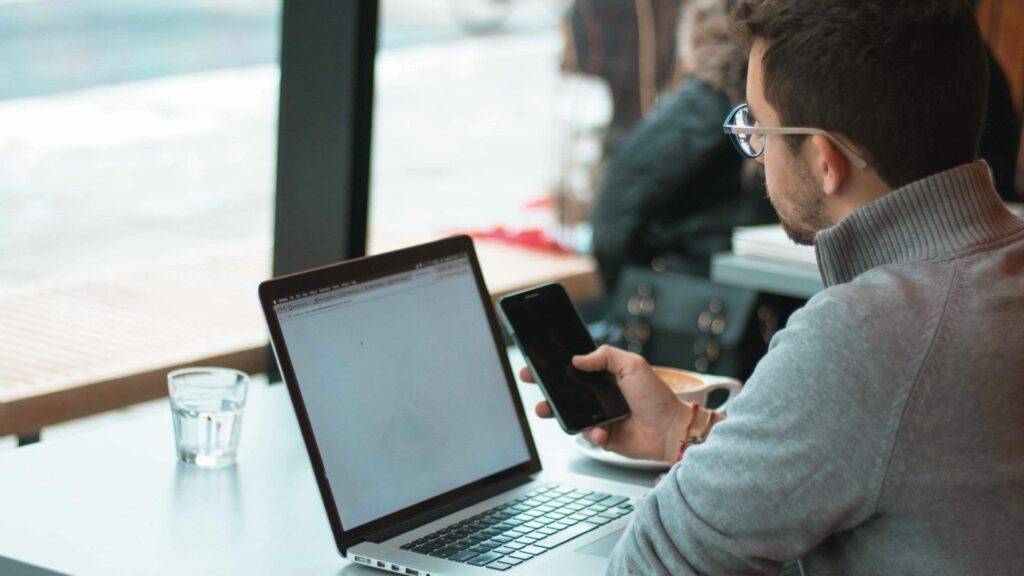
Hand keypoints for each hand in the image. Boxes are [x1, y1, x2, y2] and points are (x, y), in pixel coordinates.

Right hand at [519, 345, 691, 462]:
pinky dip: (592, 433)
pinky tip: (602, 431)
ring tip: (544, 409)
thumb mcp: (633, 365)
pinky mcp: (604, 437)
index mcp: (607, 377)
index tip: (539, 362)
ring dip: (556, 411)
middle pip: (567, 390)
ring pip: (571, 414)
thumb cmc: (657, 397)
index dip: (557, 365)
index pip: (576, 368)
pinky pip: (587, 435)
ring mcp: (601, 416)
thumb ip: (605, 356)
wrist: (671, 430)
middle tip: (531, 380)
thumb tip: (577, 359)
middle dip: (546, 387)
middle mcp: (602, 396)